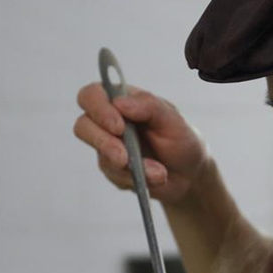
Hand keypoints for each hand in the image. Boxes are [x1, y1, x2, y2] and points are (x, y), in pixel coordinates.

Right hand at [73, 83, 208, 203]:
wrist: (190, 175)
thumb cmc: (181, 140)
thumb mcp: (174, 120)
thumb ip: (150, 106)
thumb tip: (119, 103)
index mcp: (124, 101)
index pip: (93, 95)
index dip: (98, 109)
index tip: (119, 127)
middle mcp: (110, 122)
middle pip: (83, 125)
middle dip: (104, 143)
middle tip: (124, 157)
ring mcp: (109, 147)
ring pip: (100, 155)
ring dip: (130, 166)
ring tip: (158, 172)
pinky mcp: (113, 169)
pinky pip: (115, 175)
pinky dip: (138, 177)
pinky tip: (157, 177)